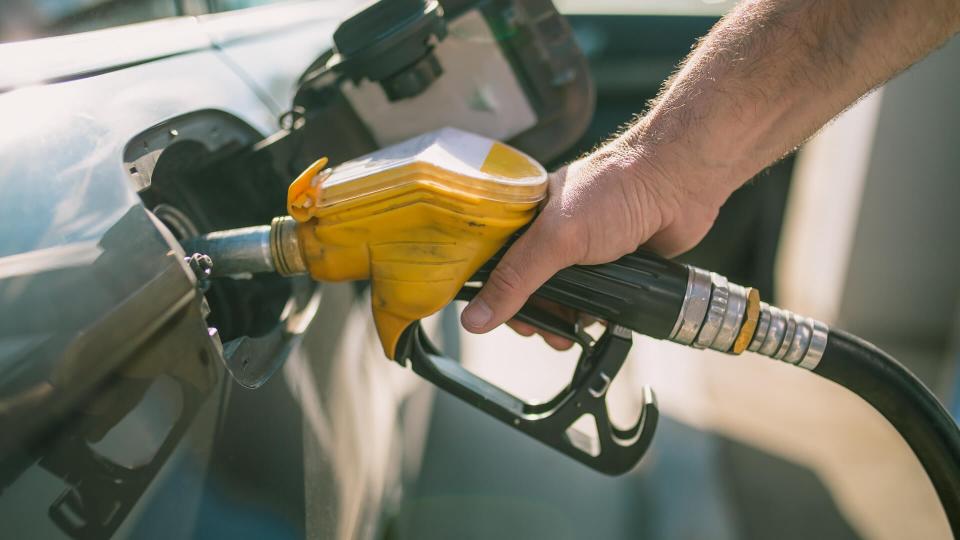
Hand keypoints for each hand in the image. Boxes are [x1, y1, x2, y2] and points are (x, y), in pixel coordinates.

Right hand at [460, 141, 722, 346]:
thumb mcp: (557, 237)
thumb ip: (516, 280)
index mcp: (530, 215)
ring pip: (562, 296)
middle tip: (540, 332)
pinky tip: (596, 321)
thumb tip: (475, 317)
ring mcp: (585, 250)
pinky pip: (593, 299)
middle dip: (533, 314)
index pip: (495, 261)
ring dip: (563, 320)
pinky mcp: (613, 265)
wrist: (678, 185)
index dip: (492, 292)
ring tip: (568, 335)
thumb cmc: (617, 190)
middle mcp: (554, 232)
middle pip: (528, 285)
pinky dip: (592, 314)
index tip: (496, 319)